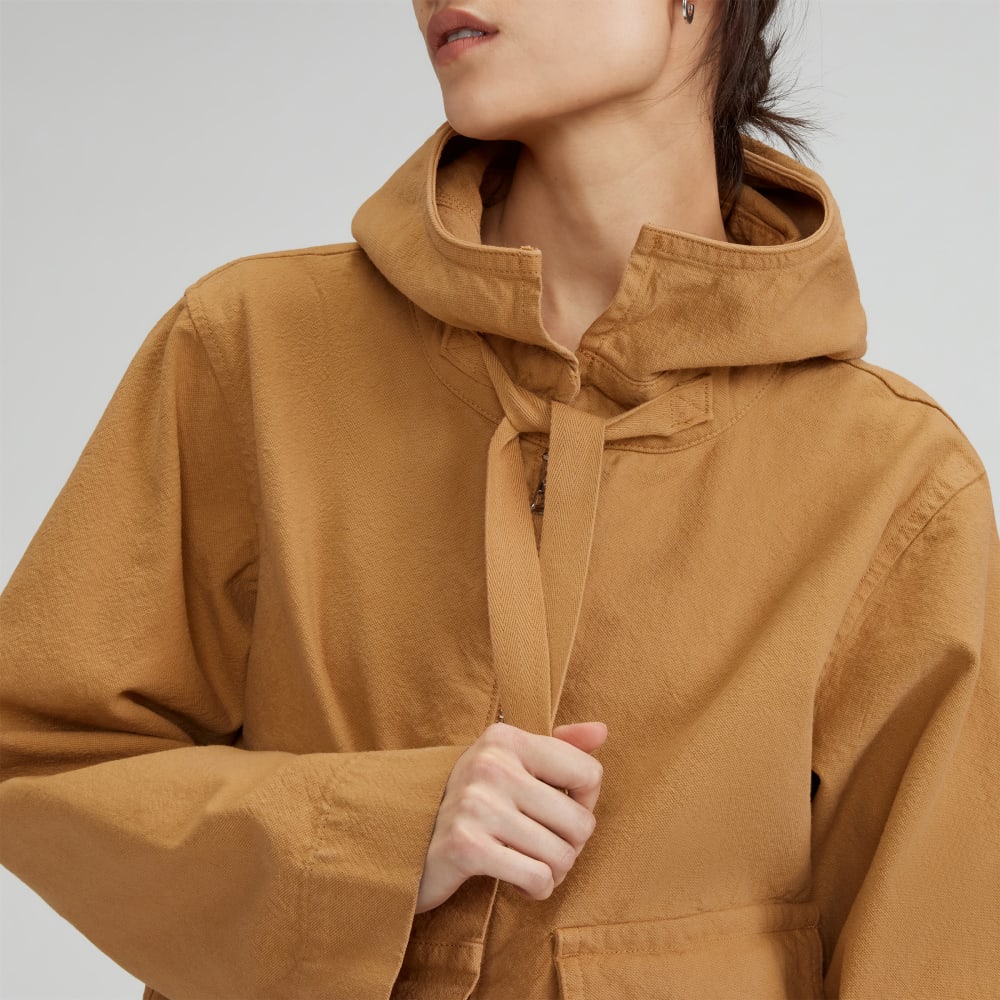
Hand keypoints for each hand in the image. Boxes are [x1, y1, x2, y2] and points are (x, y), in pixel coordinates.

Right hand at [415, 721, 606, 913]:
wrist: (405, 844)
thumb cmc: (474, 806)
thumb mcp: (511, 765)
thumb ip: (559, 748)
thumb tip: (603, 730)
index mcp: (505, 738)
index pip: (588, 773)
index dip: (585, 804)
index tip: (558, 814)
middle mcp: (490, 765)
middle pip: (580, 822)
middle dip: (570, 848)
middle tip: (543, 849)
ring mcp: (475, 804)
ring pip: (562, 855)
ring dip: (553, 873)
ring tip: (529, 866)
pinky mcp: (465, 846)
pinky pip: (537, 878)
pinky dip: (536, 891)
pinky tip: (517, 884)